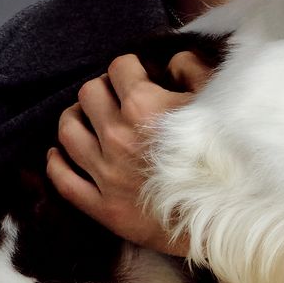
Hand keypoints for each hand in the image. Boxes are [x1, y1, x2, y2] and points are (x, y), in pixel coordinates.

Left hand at [47, 51, 214, 254]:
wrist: (225, 220)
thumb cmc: (226, 157)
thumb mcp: (218, 102)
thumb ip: (193, 70)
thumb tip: (172, 62)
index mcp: (143, 105)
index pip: (119, 67)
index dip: (131, 68)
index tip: (139, 77)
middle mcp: (116, 135)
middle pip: (88, 93)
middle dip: (103, 90)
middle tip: (115, 99)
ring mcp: (105, 172)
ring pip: (68, 131)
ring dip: (75, 119)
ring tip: (86, 120)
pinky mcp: (102, 206)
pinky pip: (63, 179)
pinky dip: (57, 163)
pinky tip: (60, 154)